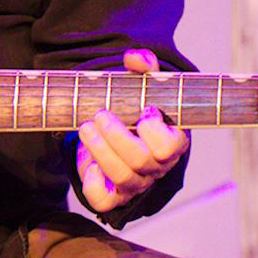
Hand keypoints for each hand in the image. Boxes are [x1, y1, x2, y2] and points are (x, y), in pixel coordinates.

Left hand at [75, 49, 189, 213]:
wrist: (120, 132)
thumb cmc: (137, 109)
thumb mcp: (143, 85)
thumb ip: (144, 67)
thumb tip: (134, 57)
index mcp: (172, 143)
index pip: (169, 147)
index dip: (154, 130)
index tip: (144, 110)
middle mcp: (156, 167)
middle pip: (140, 160)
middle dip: (115, 136)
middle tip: (100, 115)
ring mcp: (136, 183)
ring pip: (121, 176)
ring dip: (99, 150)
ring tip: (85, 128)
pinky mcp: (114, 195)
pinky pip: (104, 200)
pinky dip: (93, 184)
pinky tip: (89, 164)